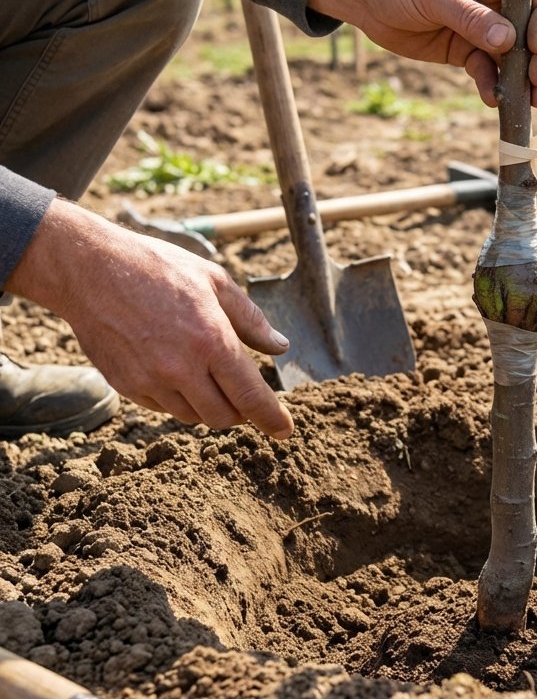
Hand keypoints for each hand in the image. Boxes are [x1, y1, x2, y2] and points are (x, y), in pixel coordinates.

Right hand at [6, 200, 293, 438]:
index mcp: (211, 342)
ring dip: (209, 405)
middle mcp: (182, 369)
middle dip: (240, 412)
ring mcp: (150, 381)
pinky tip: (176, 372)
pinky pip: (163, 408)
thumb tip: (280, 347)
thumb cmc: (157, 268)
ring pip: (193, 416)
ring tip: (207, 375)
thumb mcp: (215, 281)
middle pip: (223, 417)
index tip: (284, 430)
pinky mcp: (126, 386)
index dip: (271, 418)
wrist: (90, 269)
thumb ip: (251, 320)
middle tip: (244, 394)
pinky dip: (178, 399)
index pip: (251, 397)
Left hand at [309, 0, 536, 107]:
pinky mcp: (467, 51)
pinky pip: (488, 71)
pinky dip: (493, 85)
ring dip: (524, 77)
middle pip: (531, 27)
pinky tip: (493, 99)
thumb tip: (508, 41)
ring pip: (514, 55)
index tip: (533, 43)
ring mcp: (483, 27)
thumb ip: (470, 17)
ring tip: (532, 99)